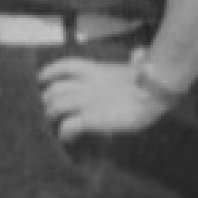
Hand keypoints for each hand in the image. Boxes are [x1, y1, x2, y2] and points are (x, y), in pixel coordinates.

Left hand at [39, 53, 169, 141]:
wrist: (156, 89)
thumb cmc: (148, 83)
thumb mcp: (127, 72)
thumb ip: (118, 72)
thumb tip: (134, 59)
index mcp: (96, 70)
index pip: (65, 66)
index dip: (50, 72)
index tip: (41, 79)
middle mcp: (87, 83)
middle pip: (54, 88)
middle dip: (46, 100)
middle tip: (47, 111)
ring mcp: (88, 100)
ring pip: (55, 105)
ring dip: (51, 116)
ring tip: (53, 125)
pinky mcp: (92, 117)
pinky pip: (68, 124)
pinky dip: (64, 132)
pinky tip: (67, 138)